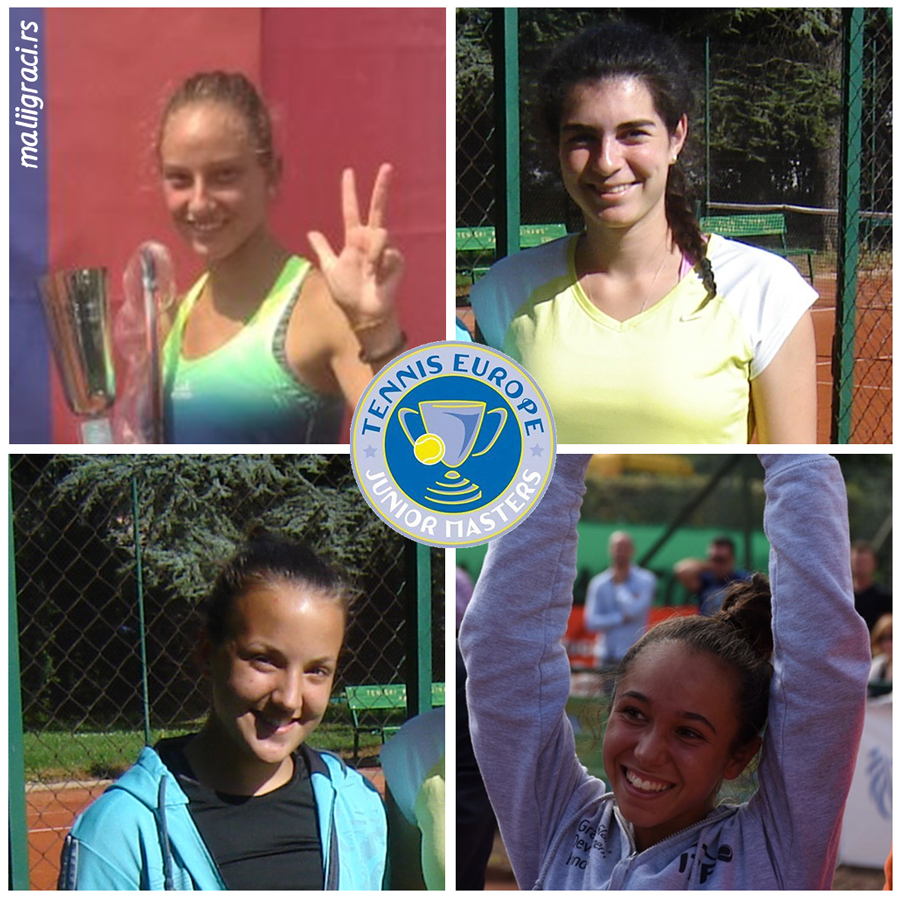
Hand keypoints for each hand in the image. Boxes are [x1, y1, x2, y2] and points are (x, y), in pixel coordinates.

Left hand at [307, 164, 404, 329]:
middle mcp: (370, 240)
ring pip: (379, 234)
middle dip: (381, 188)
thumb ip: (322, 249)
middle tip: (387, 166)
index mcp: (353, 240)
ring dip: (372, 253)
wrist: (363, 312)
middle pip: (377, 209)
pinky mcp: (396, 259)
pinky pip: (388, 252)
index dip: (349, 192)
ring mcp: (384, 249)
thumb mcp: (330, 269)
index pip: (351, 211)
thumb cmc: (347, 293)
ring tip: (369, 271)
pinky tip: (379, 276)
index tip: (348, 172)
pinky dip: (381, 264)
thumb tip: (311, 231)